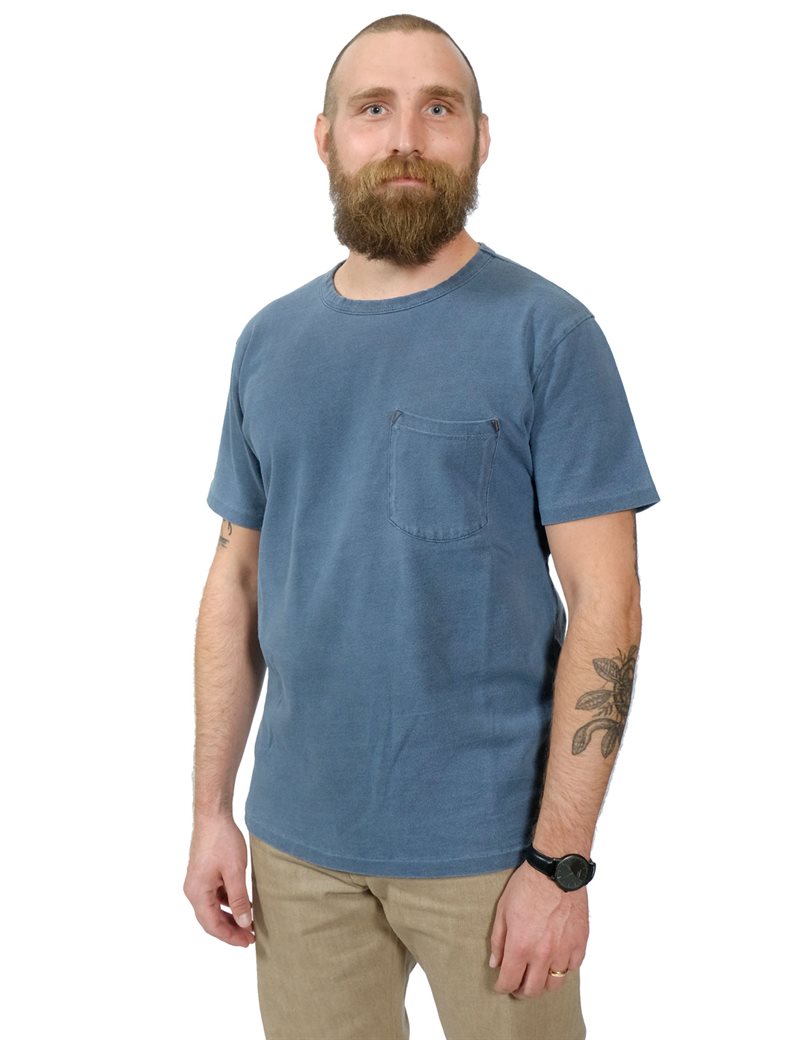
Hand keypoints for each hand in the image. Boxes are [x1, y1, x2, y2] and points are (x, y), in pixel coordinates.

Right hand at [183, 815, 255, 947]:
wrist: (213, 816)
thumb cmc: (222, 841)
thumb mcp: (235, 872)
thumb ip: (239, 899)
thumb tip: (244, 924)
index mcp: (197, 892)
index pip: (212, 925)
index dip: (230, 936)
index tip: (247, 942)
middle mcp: (193, 890)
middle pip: (211, 919)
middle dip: (230, 930)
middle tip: (250, 938)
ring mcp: (198, 882)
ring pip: (213, 908)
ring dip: (230, 917)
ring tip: (248, 925)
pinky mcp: (204, 874)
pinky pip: (215, 896)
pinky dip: (228, 903)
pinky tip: (243, 905)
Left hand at [489, 861, 588, 997]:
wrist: (556, 870)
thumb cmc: (528, 886)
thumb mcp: (503, 910)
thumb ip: (498, 940)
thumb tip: (496, 963)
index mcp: (520, 946)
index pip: (509, 981)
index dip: (502, 987)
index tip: (501, 986)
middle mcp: (543, 954)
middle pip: (533, 990)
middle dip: (521, 991)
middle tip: (518, 986)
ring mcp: (564, 950)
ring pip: (555, 983)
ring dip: (543, 983)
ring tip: (537, 975)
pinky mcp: (580, 943)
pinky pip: (573, 967)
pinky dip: (563, 968)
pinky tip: (556, 959)